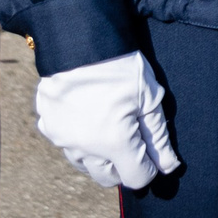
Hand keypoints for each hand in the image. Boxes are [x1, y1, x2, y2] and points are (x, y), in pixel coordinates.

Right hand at [34, 51, 181, 188]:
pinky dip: (78, 139)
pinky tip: (88, 117)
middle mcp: (86, 148)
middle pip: (108, 178)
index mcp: (115, 142)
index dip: (149, 168)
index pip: (136, 178)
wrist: (78, 38)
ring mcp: (63, 139)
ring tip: (110, 127)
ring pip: (85, 164)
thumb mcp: (149, 97)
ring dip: (100, 156)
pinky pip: (66, 144)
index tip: (153, 153)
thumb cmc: (120, 65)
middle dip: (124, 166)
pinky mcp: (48, 126)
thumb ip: (158, 137)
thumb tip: (168, 166)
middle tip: (132, 141)